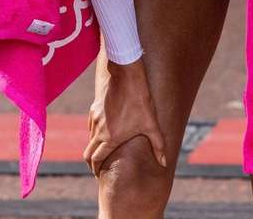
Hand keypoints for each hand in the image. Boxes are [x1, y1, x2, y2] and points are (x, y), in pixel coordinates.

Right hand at [83, 57, 167, 176]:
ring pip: (90, 138)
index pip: (97, 159)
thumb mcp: (151, 124)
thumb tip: (164, 163)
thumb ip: (158, 146)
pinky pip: (91, 126)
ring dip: (94, 147)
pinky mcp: (94, 108)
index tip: (99, 175)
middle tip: (97, 169)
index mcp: (110, 138)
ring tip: (104, 151)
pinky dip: (95, 133)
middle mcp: (98, 130)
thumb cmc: (140, 101)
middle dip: (92, 163)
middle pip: (88, 153)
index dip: (96, 170)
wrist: (126, 76)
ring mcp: (94, 119)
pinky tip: (105, 131)